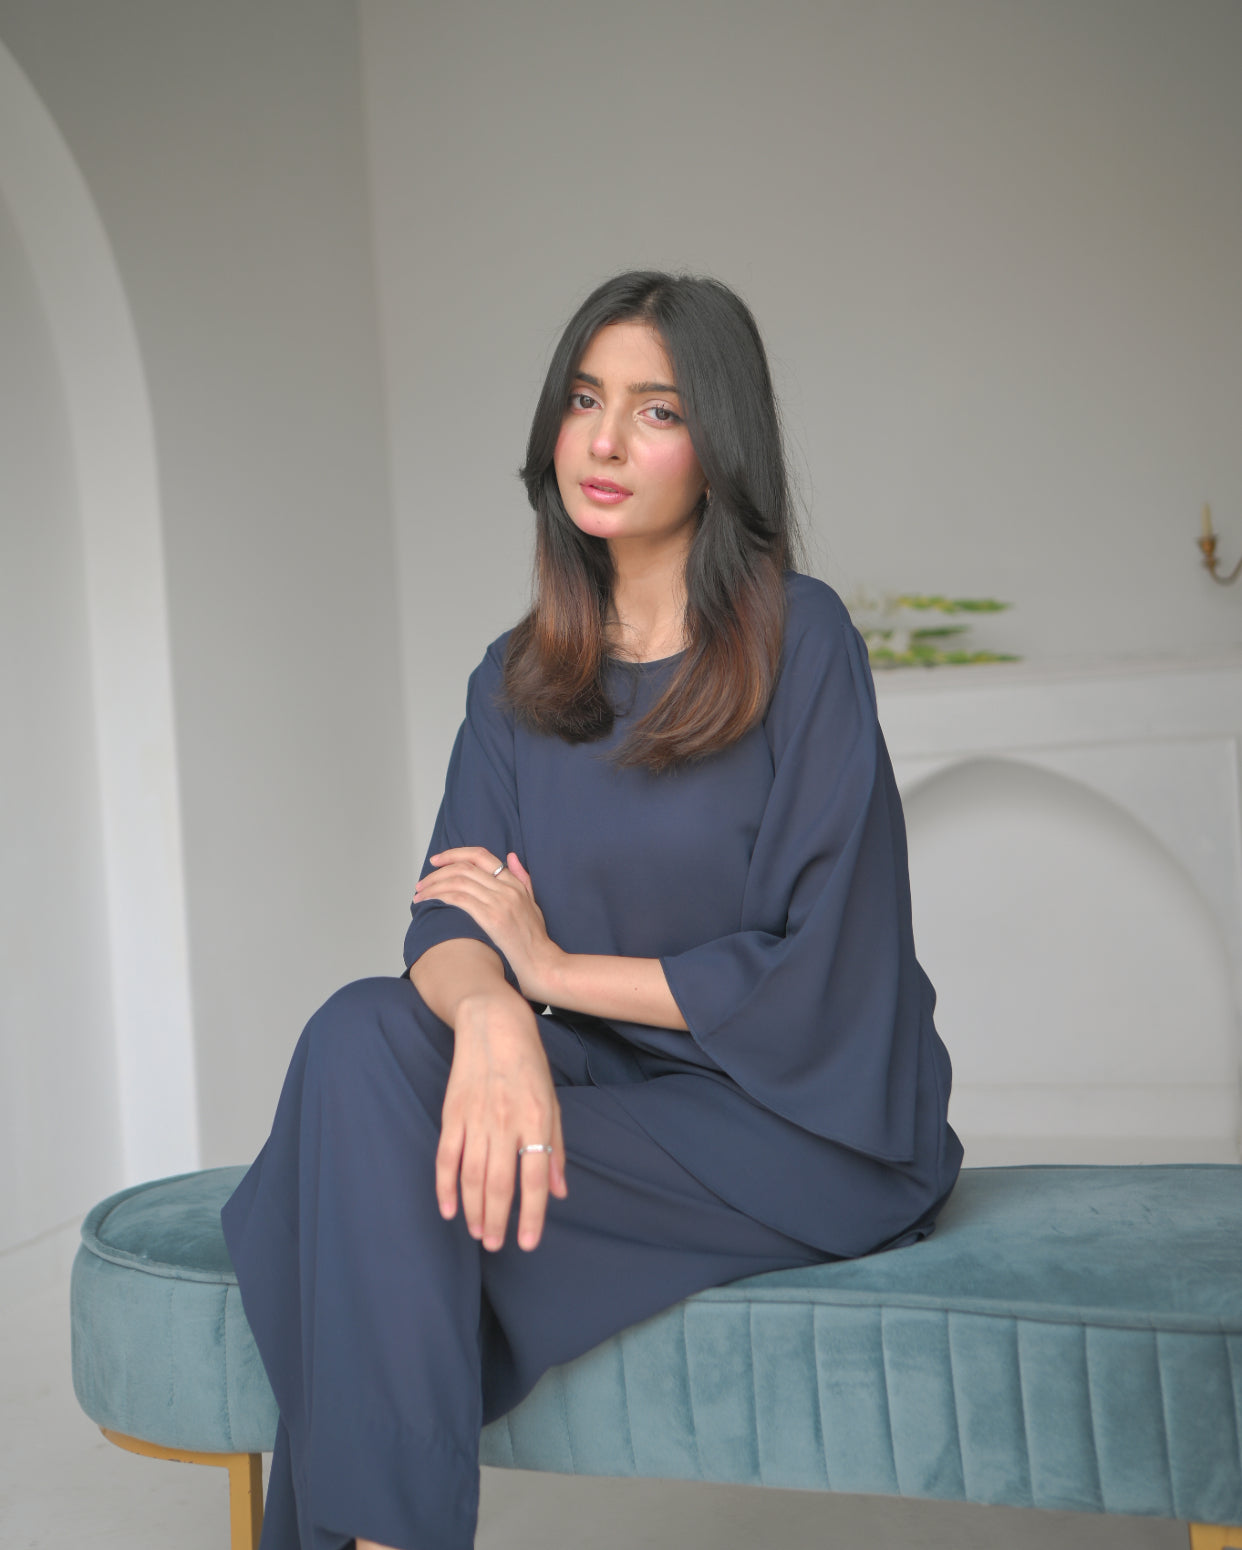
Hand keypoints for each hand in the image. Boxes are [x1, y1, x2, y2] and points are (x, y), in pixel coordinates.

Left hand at [413, 847, 562, 1003]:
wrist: (544, 965)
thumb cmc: (536, 941)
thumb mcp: (533, 904)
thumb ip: (523, 879)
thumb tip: (511, 857)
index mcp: (515, 883)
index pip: (481, 855)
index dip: (455, 854)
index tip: (437, 861)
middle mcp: (507, 888)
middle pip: (464, 866)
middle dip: (438, 871)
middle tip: (422, 882)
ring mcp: (500, 902)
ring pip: (458, 880)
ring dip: (434, 885)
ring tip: (420, 895)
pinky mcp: (492, 918)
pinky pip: (459, 898)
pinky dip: (440, 896)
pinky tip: (429, 903)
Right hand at [437, 990, 567, 1251]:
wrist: (493, 1024)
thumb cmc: (529, 1064)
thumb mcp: (552, 1102)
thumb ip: (555, 1148)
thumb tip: (559, 1192)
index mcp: (535, 1119)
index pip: (534, 1178)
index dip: (531, 1215)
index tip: (527, 1243)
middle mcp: (505, 1122)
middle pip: (498, 1183)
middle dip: (496, 1220)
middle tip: (496, 1245)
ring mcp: (476, 1118)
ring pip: (471, 1175)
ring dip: (472, 1209)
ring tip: (477, 1233)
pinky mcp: (453, 1113)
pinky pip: (446, 1157)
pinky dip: (445, 1185)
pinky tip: (448, 1208)